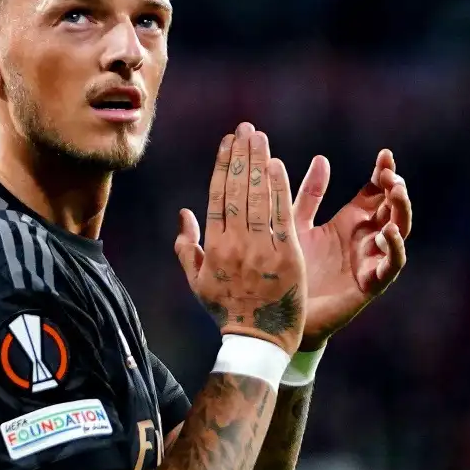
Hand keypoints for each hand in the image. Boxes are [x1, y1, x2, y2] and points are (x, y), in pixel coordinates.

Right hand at [173, 123, 306, 354]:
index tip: (227, 142)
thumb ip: (187, 247)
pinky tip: (277, 165)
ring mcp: (262, 248)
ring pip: (258, 197)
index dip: (222, 166)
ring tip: (259, 138)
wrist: (257, 339)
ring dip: (259, 163)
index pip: (216, 196)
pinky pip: (282, 214)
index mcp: (214, 246)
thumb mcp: (198, 282)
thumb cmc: (226, 310)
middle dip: (241, 155)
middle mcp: (236, 242)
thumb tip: (183, 214)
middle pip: (237, 190)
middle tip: (245, 129)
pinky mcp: (287, 255)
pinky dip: (279, 187)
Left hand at [290, 148, 410, 348]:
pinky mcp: (371, 283)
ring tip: (396, 193)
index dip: (383, 173)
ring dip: (401, 212)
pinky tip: (388, 232)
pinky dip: (394, 247)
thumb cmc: (291, 268)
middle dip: (396, 190)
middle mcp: (366, 238)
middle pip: (392, 208)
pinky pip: (391, 265)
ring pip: (399, 232)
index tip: (385, 155)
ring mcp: (371, 260)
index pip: (375, 192)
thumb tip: (321, 158)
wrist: (283, 312)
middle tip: (391, 175)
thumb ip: (310, 195)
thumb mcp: (296, 224)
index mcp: (351, 221)